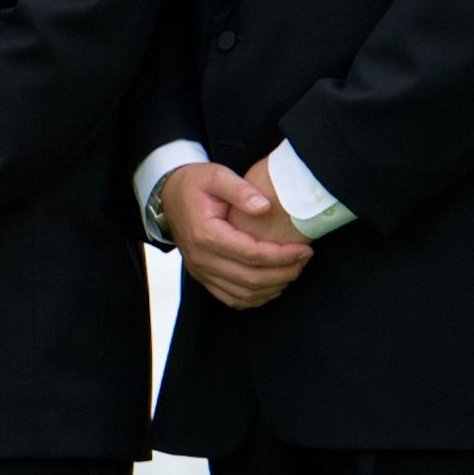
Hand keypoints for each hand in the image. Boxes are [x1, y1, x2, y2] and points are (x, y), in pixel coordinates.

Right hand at [159, 159, 311, 309]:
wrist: (169, 195)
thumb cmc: (195, 183)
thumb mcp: (217, 176)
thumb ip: (241, 190)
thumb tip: (265, 207)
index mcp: (206, 234)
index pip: (253, 254)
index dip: (283, 256)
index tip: (305, 250)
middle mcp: (201, 258)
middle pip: (251, 279)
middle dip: (284, 273)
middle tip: (304, 261)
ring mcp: (200, 271)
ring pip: (243, 294)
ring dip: (272, 288)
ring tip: (293, 272)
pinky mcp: (201, 277)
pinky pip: (230, 299)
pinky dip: (254, 298)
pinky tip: (272, 286)